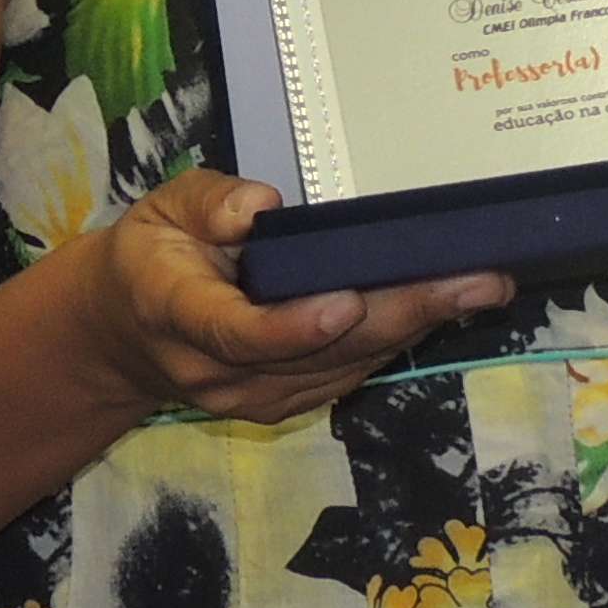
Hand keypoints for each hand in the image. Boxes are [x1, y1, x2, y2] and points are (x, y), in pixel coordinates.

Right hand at [72, 170, 508, 424]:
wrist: (127, 337)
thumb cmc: (152, 256)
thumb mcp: (160, 208)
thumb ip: (208, 203)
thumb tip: (262, 206)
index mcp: (179, 315)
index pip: (238, 333)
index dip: (295, 325)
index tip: (348, 301)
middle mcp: (222, 373)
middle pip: (320, 351)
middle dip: (402, 313)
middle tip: (475, 280)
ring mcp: (259, 399)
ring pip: (347, 365)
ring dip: (417, 326)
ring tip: (481, 285)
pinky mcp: (289, 404)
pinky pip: (351, 371)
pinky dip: (398, 337)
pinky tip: (444, 305)